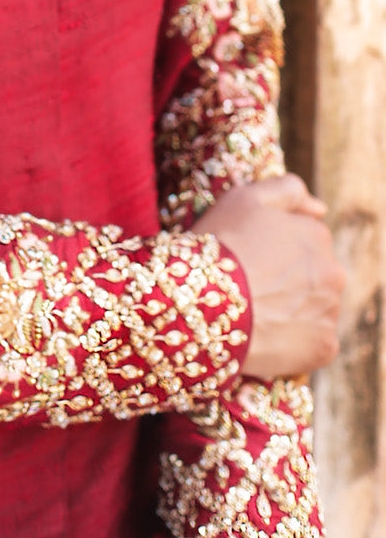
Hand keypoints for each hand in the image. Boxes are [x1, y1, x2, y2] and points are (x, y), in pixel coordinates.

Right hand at [193, 174, 345, 380]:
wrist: (203, 303)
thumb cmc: (221, 245)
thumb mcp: (245, 197)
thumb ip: (288, 189)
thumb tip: (320, 209)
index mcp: (317, 234)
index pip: (304, 239)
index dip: (274, 248)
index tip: (250, 256)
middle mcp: (334, 272)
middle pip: (313, 274)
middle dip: (289, 278)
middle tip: (251, 285)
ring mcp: (331, 312)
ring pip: (315, 307)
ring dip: (293, 308)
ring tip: (256, 311)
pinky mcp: (324, 348)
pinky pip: (314, 341)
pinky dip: (295, 339)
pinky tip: (266, 334)